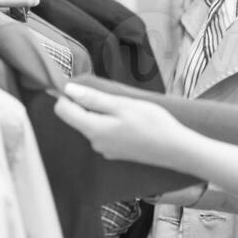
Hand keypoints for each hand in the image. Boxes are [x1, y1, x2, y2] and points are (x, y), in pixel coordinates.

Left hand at [54, 84, 189, 167]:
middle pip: (77, 117)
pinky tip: (130, 120)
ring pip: (92, 124)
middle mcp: (94, 142)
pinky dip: (111, 122)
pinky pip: (104, 132)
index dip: (68, 94)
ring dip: (101, 112)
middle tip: (113, 95)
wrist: (175, 149)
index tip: (84, 85)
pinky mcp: (115, 152)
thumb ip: (93, 98)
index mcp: (93, 130)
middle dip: (88, 102)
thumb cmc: (151, 123)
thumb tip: (68, 89)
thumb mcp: (122, 104)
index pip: (62, 110)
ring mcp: (105, 149)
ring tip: (125, 107)